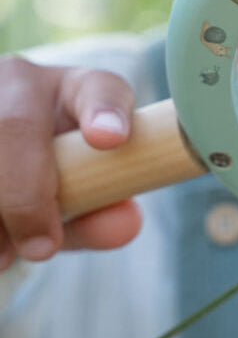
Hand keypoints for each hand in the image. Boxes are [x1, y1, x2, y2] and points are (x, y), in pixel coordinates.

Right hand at [0, 56, 142, 270]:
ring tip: (4, 256)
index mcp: (78, 90)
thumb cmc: (56, 175)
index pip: (99, 90)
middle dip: (26, 193)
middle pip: (13, 125)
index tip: (109, 139)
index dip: (104, 113)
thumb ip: (105, 210)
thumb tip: (125, 224)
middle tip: (42, 248)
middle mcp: (21, 81)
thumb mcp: (83, 191)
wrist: (9, 160)